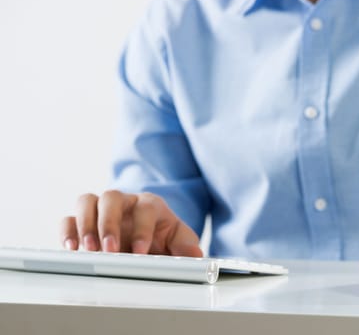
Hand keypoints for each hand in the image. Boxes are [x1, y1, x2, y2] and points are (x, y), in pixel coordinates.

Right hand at [60, 190, 202, 256]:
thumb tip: (196, 256)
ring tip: (89, 250)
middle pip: (111, 197)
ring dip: (86, 225)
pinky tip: (71, 249)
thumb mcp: (179, 240)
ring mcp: (101, 209)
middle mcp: (124, 201)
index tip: (140, 251)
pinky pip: (69, 217)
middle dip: (109, 223)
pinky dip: (67, 230)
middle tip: (110, 249)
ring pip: (87, 201)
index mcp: (150, 204)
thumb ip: (187, 246)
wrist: (147, 237)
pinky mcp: (83, 220)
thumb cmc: (162, 236)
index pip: (145, 208)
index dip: (142, 229)